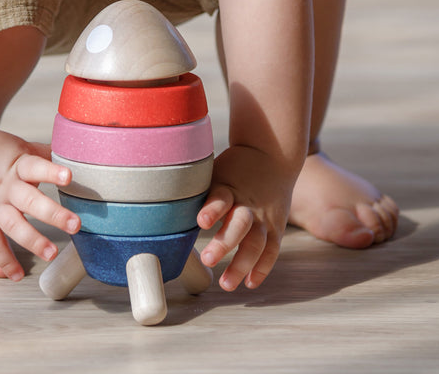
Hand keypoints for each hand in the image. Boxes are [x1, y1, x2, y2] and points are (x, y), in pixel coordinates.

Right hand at [0, 127, 79, 280]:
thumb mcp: (16, 145)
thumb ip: (41, 153)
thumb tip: (71, 152)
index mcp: (16, 164)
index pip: (36, 167)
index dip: (52, 172)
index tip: (69, 177)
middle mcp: (6, 187)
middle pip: (30, 201)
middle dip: (53, 214)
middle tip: (75, 224)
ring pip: (13, 226)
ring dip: (33, 241)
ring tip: (51, 254)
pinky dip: (4, 261)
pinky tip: (18, 276)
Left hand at [197, 144, 291, 290]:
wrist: (271, 153)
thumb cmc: (234, 167)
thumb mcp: (216, 170)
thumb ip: (198, 189)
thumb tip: (163, 202)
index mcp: (229, 187)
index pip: (221, 198)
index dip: (212, 209)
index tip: (200, 221)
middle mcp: (248, 204)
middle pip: (240, 225)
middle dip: (224, 244)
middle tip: (207, 260)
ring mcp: (264, 217)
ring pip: (256, 243)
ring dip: (242, 264)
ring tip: (225, 284)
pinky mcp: (275, 227)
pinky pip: (271, 250)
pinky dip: (262, 268)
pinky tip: (249, 283)